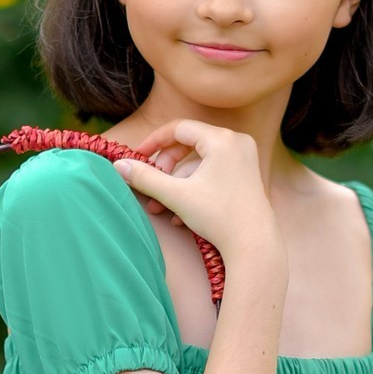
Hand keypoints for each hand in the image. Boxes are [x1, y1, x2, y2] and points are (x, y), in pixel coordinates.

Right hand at [112, 120, 280, 261]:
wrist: (254, 245)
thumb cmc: (219, 217)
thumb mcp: (177, 196)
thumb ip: (146, 178)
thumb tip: (118, 166)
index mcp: (221, 139)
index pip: (179, 128)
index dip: (154, 141)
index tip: (137, 157)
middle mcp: (236, 142)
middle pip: (188, 144)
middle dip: (166, 167)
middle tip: (152, 184)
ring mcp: (244, 157)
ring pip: (199, 162)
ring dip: (177, 183)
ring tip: (163, 208)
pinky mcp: (246, 173)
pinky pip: (213, 171)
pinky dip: (194, 187)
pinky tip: (180, 213)